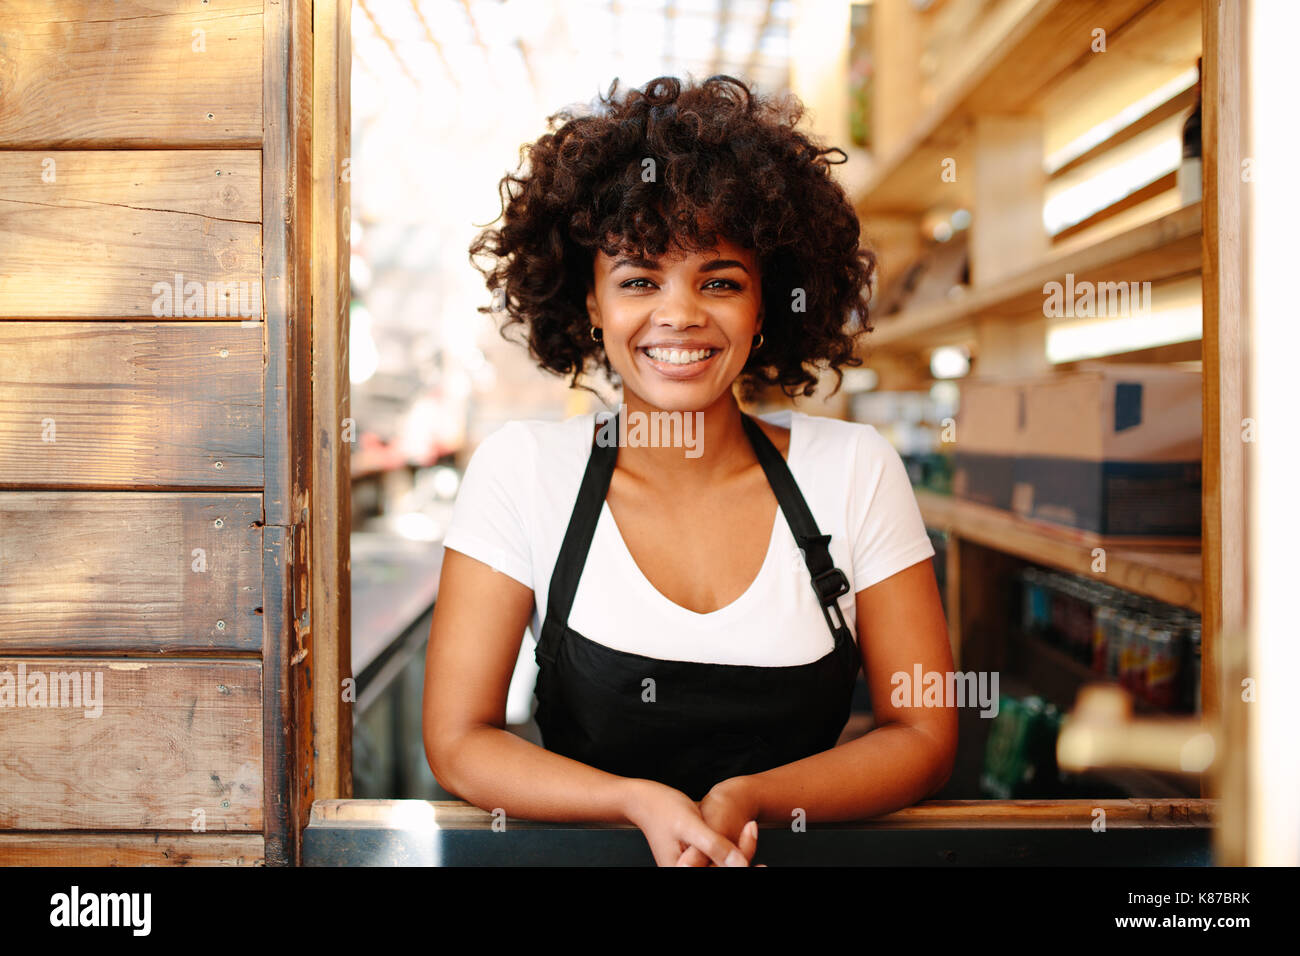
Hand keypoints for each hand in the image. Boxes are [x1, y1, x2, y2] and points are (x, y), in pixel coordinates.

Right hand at [622, 778, 750, 866]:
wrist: (644, 800)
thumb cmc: (663, 808)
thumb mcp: (691, 825)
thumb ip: (714, 846)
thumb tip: (741, 865)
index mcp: (682, 871)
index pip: (721, 873)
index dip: (742, 866)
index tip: (758, 852)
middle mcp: (686, 872)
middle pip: (725, 870)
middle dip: (743, 853)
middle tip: (751, 826)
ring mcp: (690, 868)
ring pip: (725, 866)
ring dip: (741, 850)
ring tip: (748, 825)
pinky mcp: (695, 862)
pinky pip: (718, 861)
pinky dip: (732, 850)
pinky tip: (741, 832)